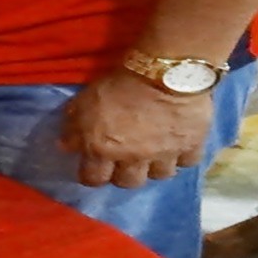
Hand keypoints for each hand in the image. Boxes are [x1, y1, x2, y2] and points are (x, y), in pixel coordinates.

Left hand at [59, 69, 211, 187]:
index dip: (91, 176)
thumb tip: (66, 146)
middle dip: (122, 175)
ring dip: (153, 168)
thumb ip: (74, 126)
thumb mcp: (84, 100)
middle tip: (121, 163)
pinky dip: (181, 156)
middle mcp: (133, 159)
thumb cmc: (117, 83)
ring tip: (152, 156)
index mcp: (103, 149)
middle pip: (128, 183)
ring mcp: (164, 155)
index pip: (93, 178)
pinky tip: (177, 147)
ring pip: (159, 175)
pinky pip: (188, 162)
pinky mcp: (191, 146)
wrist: (162, 75)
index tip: (91, 170)